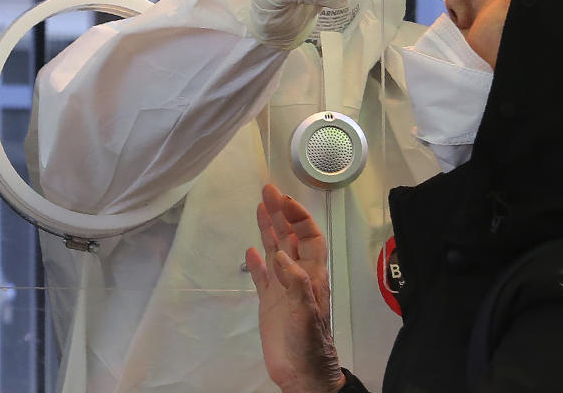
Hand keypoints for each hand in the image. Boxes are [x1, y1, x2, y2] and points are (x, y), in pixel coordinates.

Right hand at [245, 184, 345, 392]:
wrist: (301, 373)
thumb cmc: (309, 343)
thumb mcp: (306, 312)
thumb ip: (296, 282)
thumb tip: (282, 253)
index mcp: (312, 274)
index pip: (309, 237)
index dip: (298, 217)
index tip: (283, 200)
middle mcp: (298, 275)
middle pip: (290, 237)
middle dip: (280, 213)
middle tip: (268, 190)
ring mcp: (283, 288)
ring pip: (275, 251)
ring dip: (268, 230)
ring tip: (259, 208)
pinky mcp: (270, 303)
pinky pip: (262, 277)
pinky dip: (256, 262)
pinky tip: (250, 251)